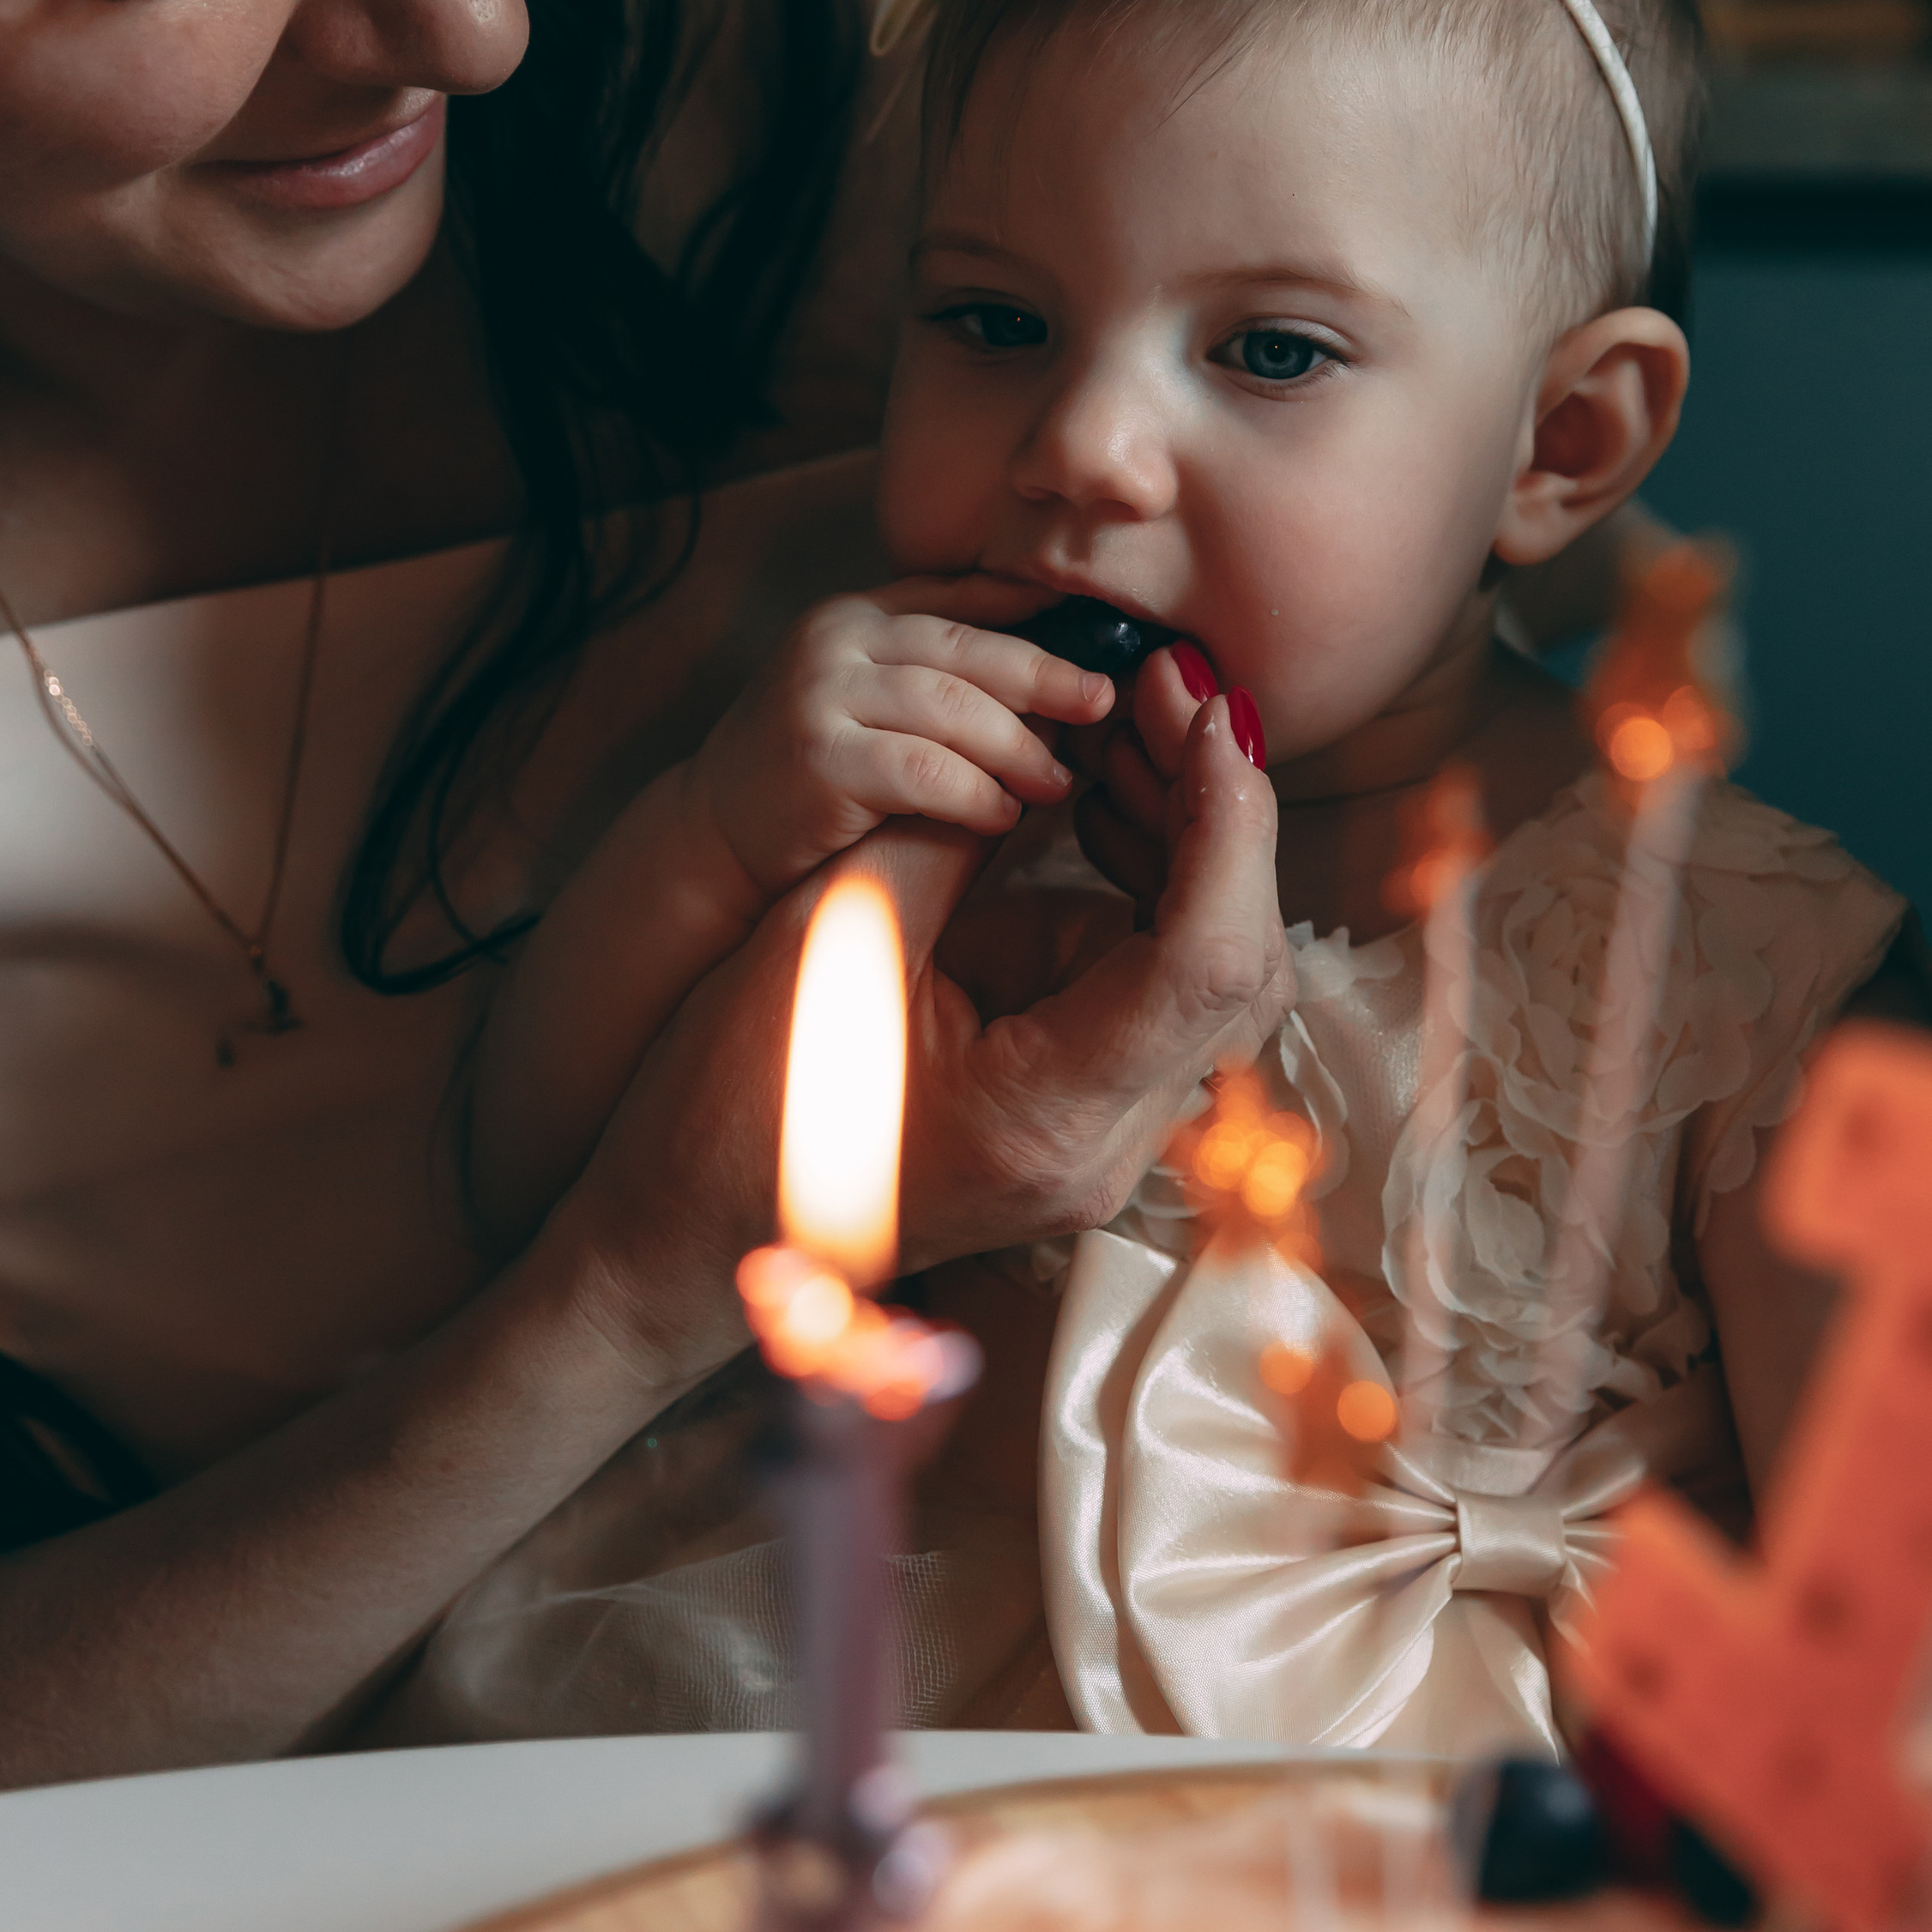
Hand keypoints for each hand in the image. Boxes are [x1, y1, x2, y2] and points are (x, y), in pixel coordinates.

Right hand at [562, 688, 1290, 1374]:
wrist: (689, 1233)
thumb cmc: (735, 1101)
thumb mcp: (839, 936)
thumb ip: (953, 832)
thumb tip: (1058, 737)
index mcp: (1045, 1118)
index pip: (1204, 960)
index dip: (1225, 821)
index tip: (1201, 711)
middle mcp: (1104, 1155)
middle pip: (1241, 971)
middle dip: (1223, 816)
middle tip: (1168, 697)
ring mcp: (1108, 1154)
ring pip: (1223, 984)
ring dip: (1196, 850)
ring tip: (1132, 738)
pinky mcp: (1094, 1128)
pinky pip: (1171, 999)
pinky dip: (1161, 896)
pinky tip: (1106, 814)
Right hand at [686, 578, 1115, 904]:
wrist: (708, 836)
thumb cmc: (807, 776)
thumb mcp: (864, 702)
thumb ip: (933, 679)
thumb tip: (1054, 678)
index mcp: (854, 616)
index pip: (961, 600)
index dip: (1034, 612)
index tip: (1100, 629)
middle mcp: (835, 640)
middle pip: (969, 650)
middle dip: (1046, 676)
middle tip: (1102, 702)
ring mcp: (821, 694)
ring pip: (954, 710)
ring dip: (1019, 748)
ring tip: (1058, 781)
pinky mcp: (820, 757)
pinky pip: (925, 770)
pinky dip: (976, 793)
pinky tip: (1005, 815)